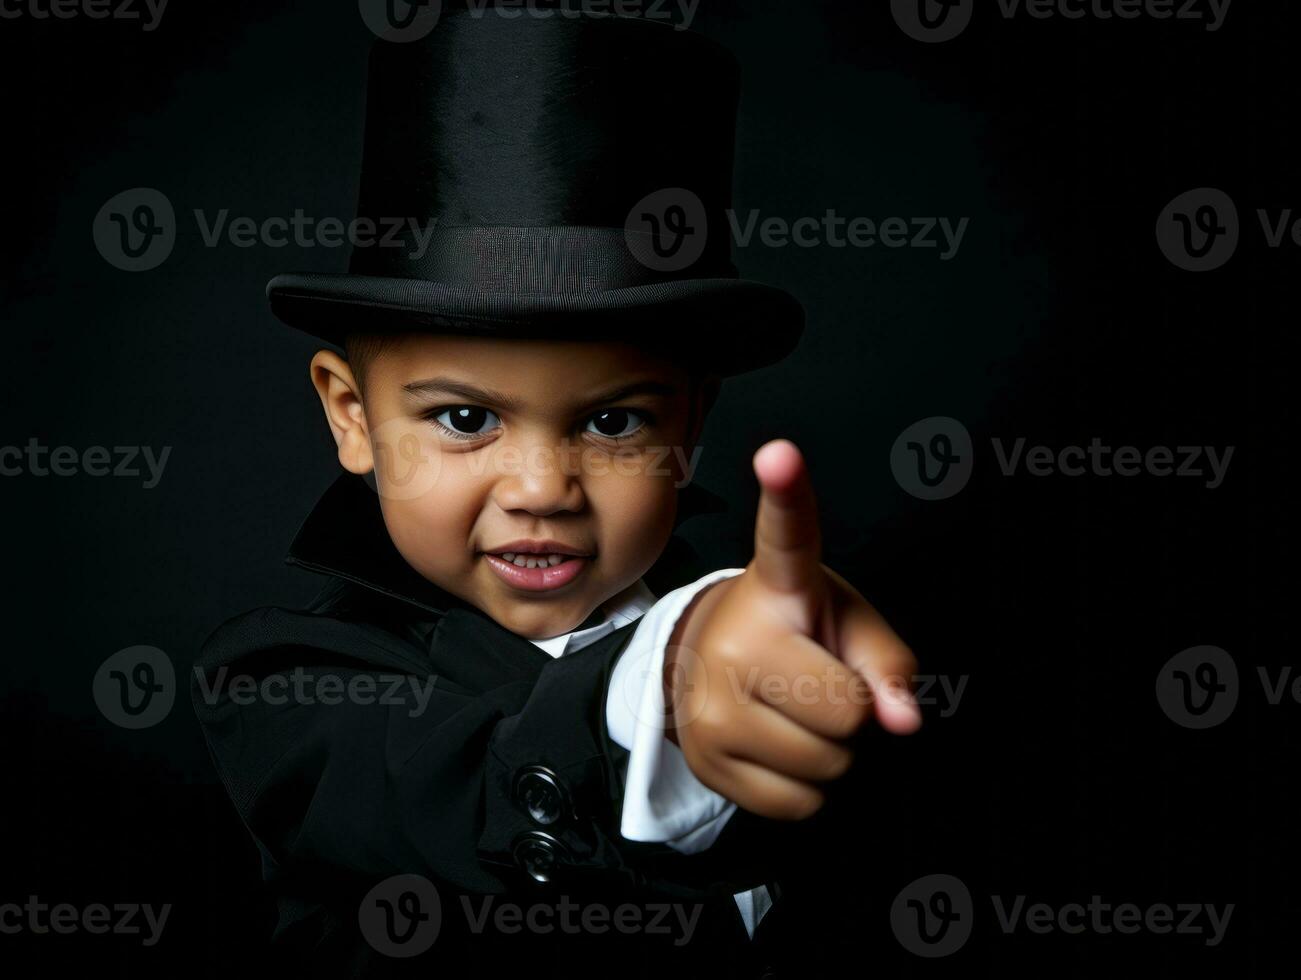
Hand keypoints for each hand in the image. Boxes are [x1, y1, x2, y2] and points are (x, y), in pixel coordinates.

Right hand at [665, 439, 920, 819]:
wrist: (711, 668)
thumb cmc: (795, 636)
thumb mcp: (851, 625)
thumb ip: (892, 663)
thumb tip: (903, 721)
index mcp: (778, 586)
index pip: (787, 538)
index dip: (786, 495)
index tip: (780, 454)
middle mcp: (733, 638)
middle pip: (846, 710)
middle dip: (853, 711)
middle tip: (820, 683)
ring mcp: (708, 702)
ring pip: (826, 766)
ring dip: (831, 752)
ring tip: (796, 713)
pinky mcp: (704, 758)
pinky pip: (800, 805)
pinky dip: (807, 789)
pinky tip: (779, 747)